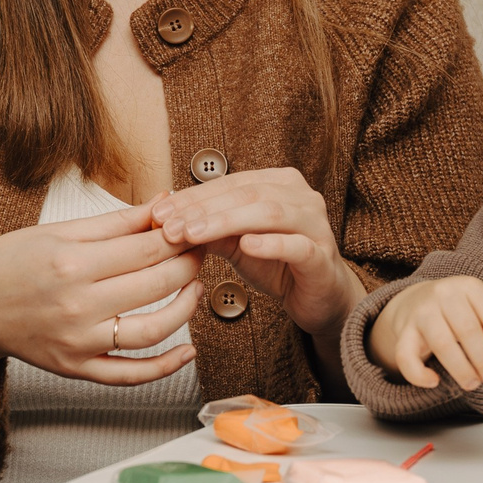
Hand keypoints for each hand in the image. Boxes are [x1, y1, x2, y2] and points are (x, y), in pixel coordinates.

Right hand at [0, 203, 200, 411]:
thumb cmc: (6, 264)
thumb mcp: (56, 231)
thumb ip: (114, 222)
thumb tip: (162, 204)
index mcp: (71, 263)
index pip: (147, 249)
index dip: (179, 237)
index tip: (193, 227)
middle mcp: (77, 306)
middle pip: (156, 284)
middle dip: (189, 264)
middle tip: (198, 250)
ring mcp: (78, 342)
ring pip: (153, 330)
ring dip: (187, 308)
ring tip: (194, 288)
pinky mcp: (77, 369)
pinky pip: (130, 375)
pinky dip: (166, 367)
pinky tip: (187, 350)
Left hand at [147, 167, 359, 335]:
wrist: (317, 298)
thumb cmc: (278, 264)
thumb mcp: (235, 243)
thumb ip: (208, 229)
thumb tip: (166, 220)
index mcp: (279, 184)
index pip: (230, 184)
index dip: (193, 197)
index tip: (159, 213)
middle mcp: (301, 196)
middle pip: (246, 194)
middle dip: (203, 209)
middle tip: (169, 226)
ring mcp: (316, 224)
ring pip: (269, 214)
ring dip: (226, 222)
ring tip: (194, 234)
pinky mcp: (322, 256)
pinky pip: (297, 245)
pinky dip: (271, 243)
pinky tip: (246, 245)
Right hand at [366, 275, 482, 391]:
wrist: (414, 300)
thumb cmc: (459, 312)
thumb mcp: (480, 313)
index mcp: (469, 287)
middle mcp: (443, 294)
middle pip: (468, 330)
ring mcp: (421, 311)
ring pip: (442, 344)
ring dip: (461, 369)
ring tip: (473, 384)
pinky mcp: (402, 330)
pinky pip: (406, 356)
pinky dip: (418, 374)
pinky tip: (434, 382)